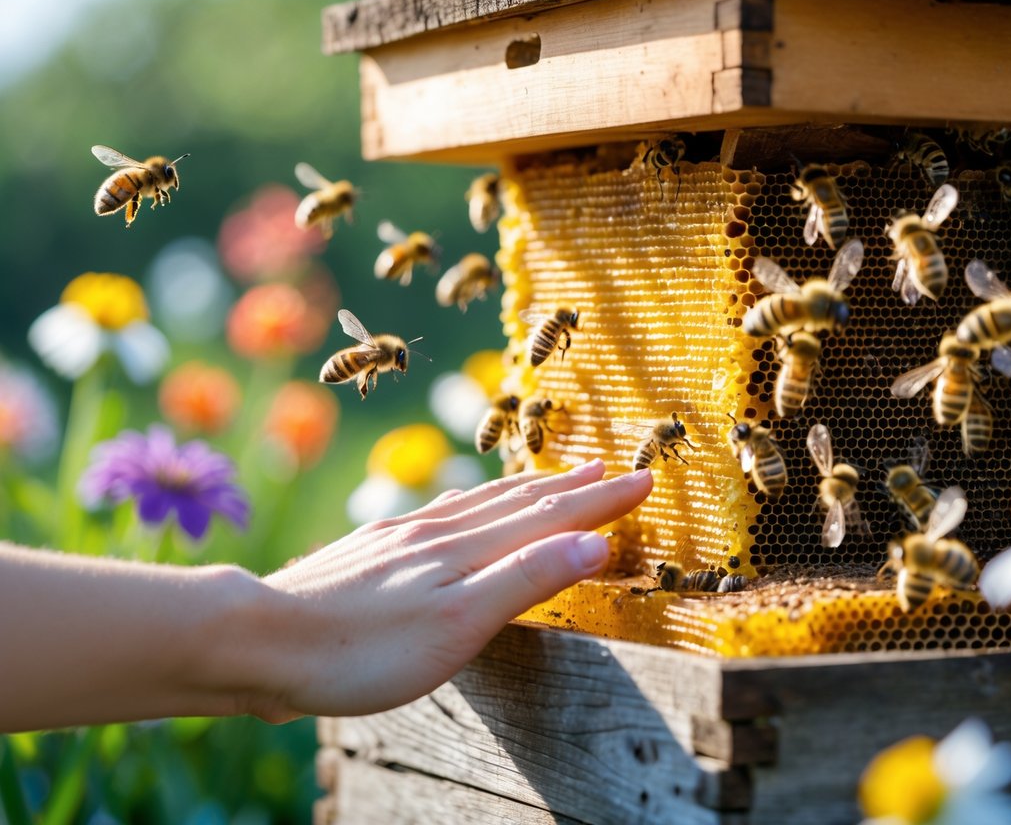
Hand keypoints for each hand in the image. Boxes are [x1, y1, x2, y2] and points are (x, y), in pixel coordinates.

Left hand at [243, 459, 651, 721]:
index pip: (551, 516)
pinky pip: (442, 513)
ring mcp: (402, 537)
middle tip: (612, 465)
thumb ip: (527, 579)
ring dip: (526, 489)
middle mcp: (438, 531)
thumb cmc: (362, 649)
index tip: (645, 480)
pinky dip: (473, 503)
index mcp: (466, 549)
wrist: (260, 640)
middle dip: (572, 486)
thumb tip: (594, 543)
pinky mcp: (373, 550)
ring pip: (480, 503)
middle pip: (520, 501)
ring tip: (552, 476)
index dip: (600, 500)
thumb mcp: (458, 624)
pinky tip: (459, 507)